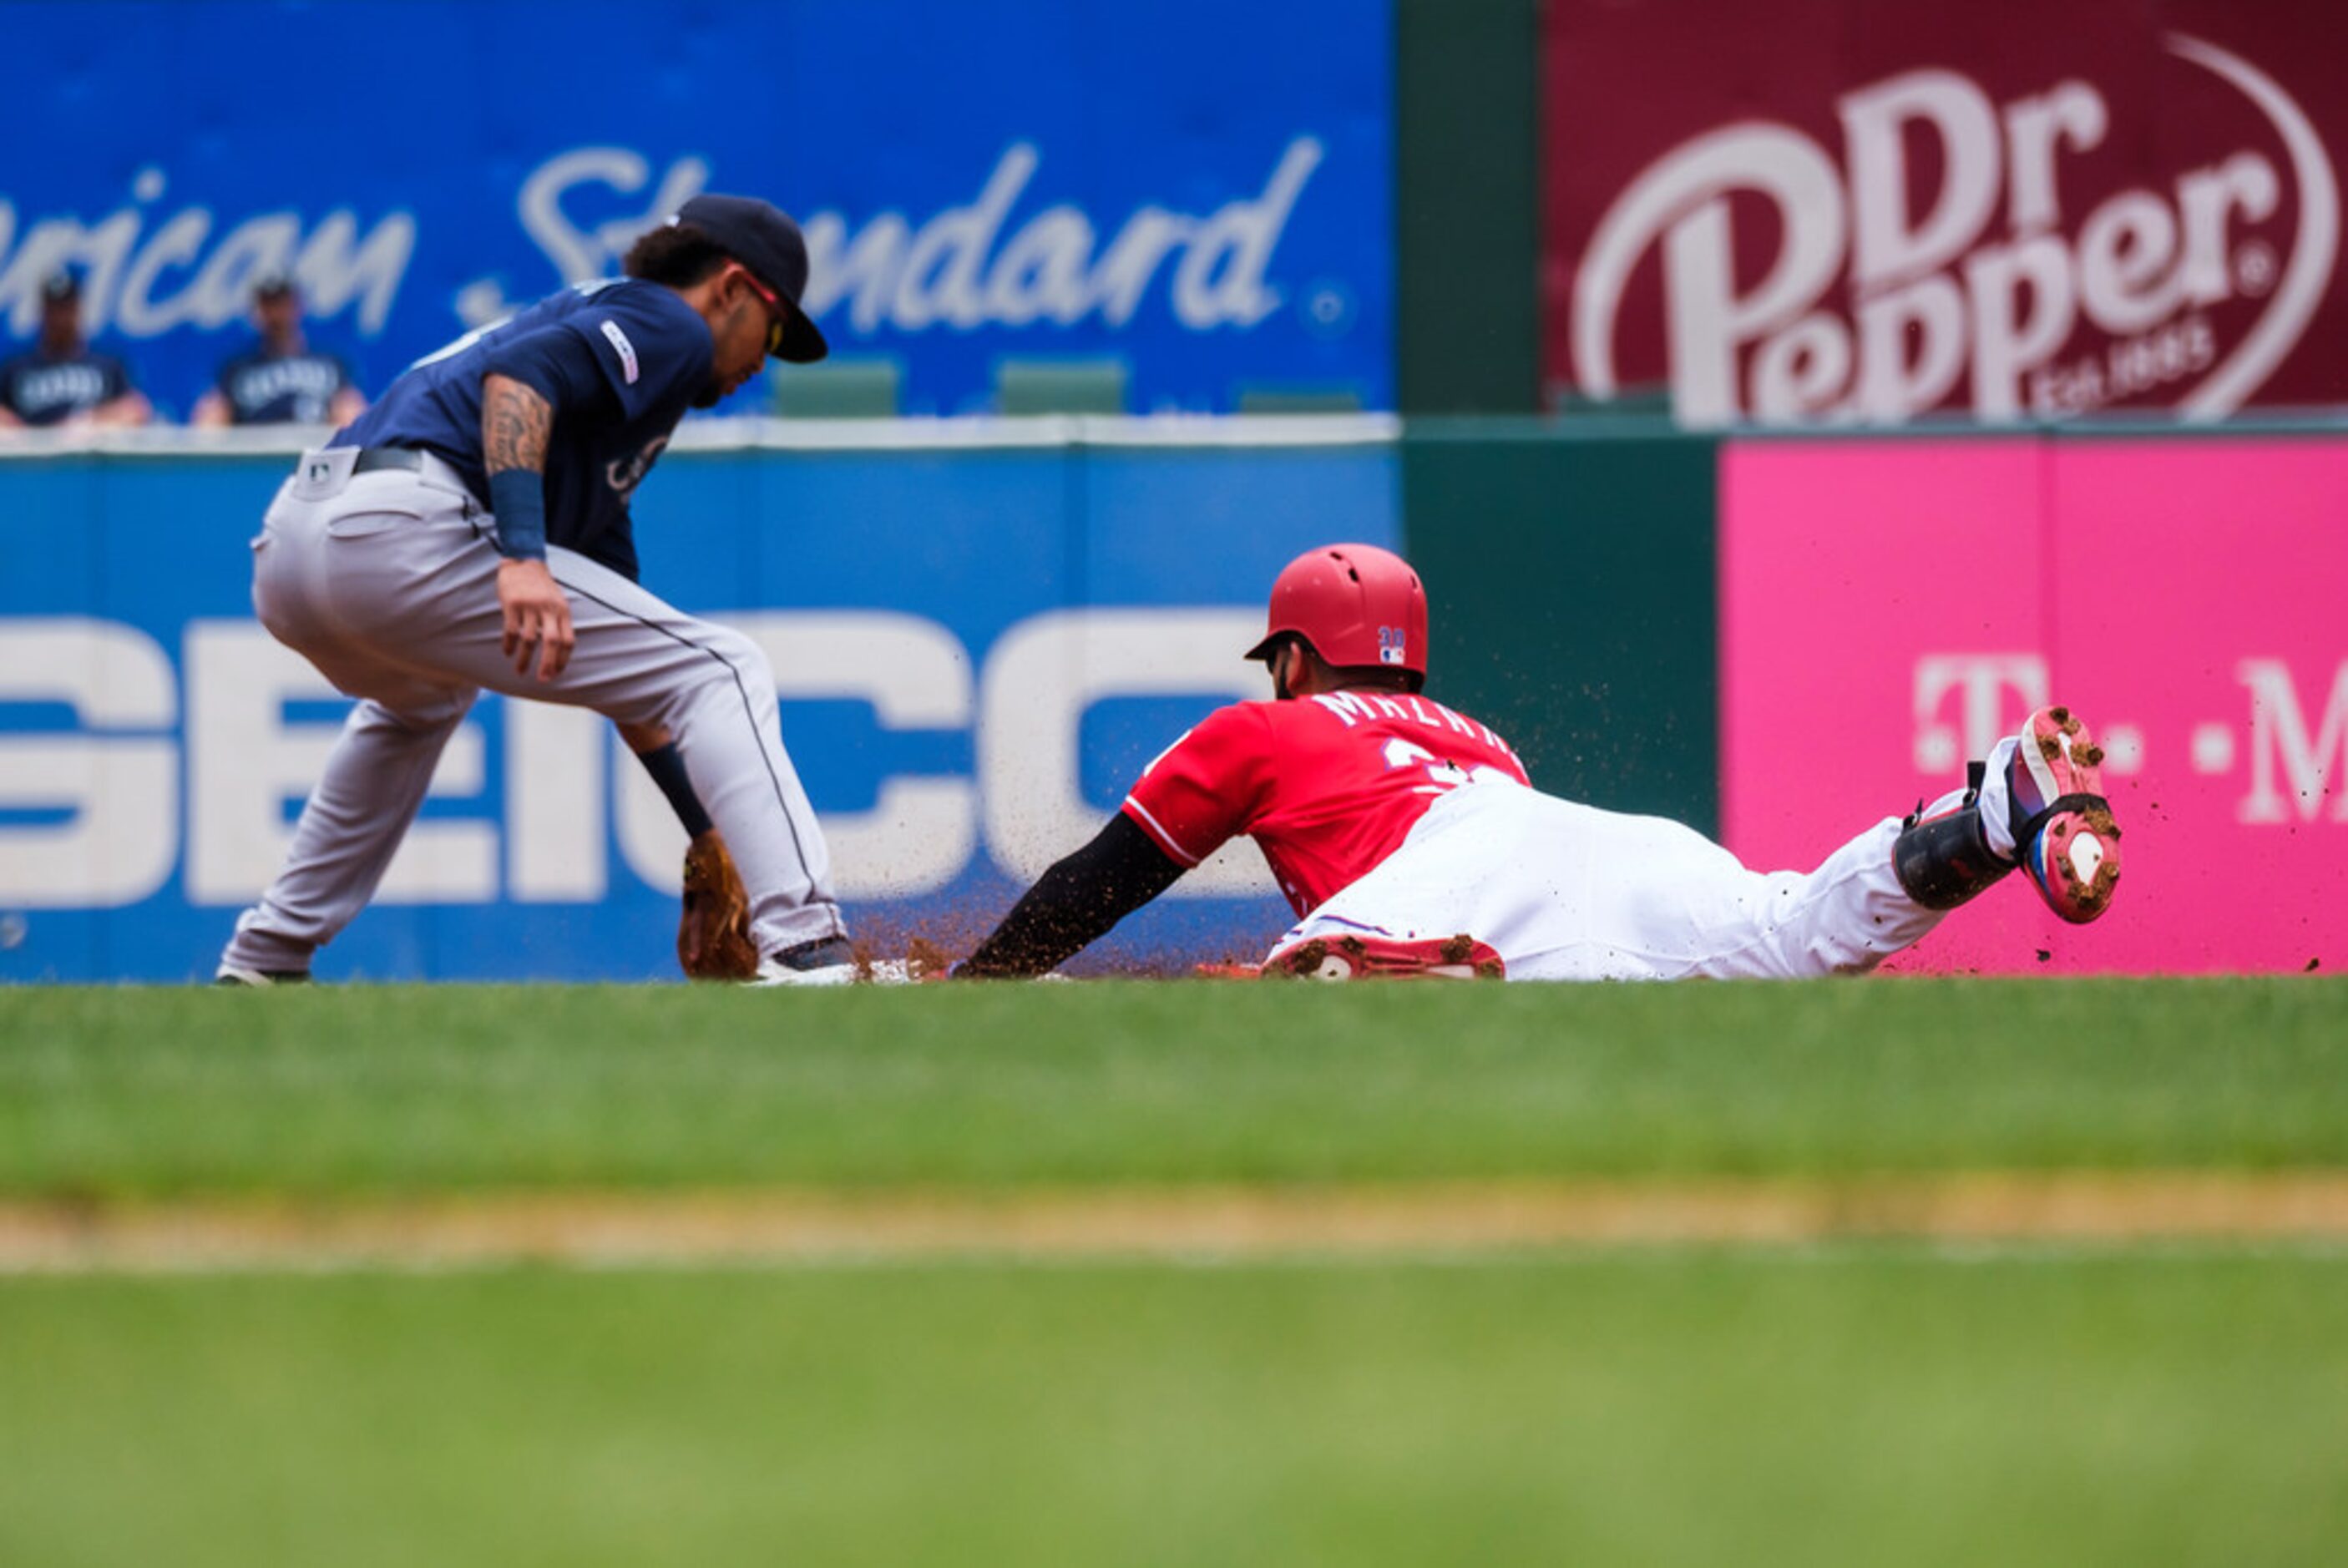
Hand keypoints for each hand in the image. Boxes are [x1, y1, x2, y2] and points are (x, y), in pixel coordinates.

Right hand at [497, 557, 573, 679]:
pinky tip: (508, 653)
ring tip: (520, 671)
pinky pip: (511, 630)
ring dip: (524, 659)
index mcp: (563, 610)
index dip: (563, 660)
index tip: (556, 673)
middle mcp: (548, 609)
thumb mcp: (557, 601)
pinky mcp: (512, 603)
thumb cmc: (541, 586)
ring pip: (529, 639)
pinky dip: (509, 645)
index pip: (568, 641)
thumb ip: (559, 622)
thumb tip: (560, 650)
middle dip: (547, 664)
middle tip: (542, 680)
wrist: (522, 561)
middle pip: (552, 642)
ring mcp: (530, 606)